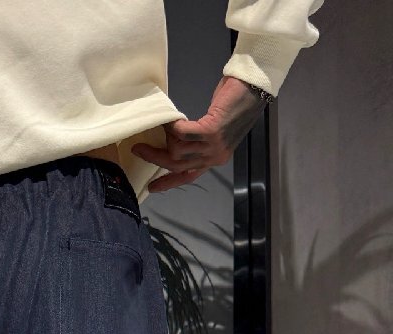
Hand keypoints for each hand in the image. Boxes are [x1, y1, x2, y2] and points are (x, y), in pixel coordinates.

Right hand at [131, 76, 266, 192]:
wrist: (253, 86)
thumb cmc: (235, 101)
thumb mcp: (215, 127)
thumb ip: (198, 139)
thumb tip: (174, 138)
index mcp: (214, 158)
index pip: (189, 176)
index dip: (168, 182)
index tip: (151, 187)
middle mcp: (214, 157)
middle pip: (177, 165)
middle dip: (155, 158)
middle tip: (138, 148)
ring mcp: (214, 146)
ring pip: (177, 150)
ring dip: (166, 135)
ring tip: (165, 122)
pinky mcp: (212, 131)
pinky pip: (183, 133)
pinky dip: (173, 126)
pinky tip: (169, 119)